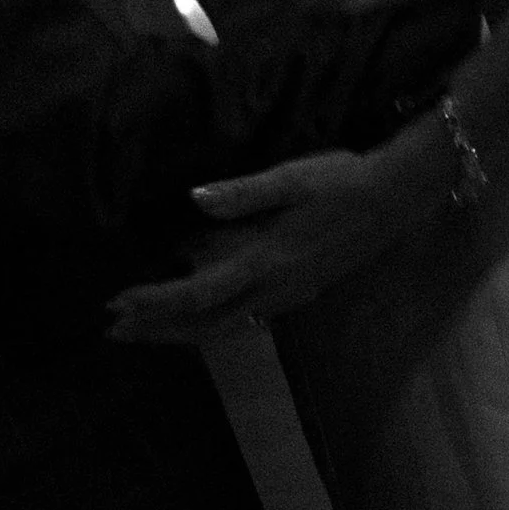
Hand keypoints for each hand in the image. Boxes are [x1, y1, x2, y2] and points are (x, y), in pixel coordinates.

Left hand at [107, 133, 448, 343]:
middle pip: (204, 324)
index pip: (197, 294)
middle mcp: (273, 290)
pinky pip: (244, 319)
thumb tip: (195, 200)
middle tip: (113, 332)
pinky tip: (198, 316)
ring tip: (143, 330)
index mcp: (265, 261)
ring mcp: (287, 296)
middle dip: (156, 330)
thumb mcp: (292, 177)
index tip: (115, 303)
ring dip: (180, 332)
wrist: (395, 200)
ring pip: (224, 327)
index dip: (153, 302)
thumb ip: (243, 194)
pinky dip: (211, 322)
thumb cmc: (341, 181)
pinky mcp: (297, 293)